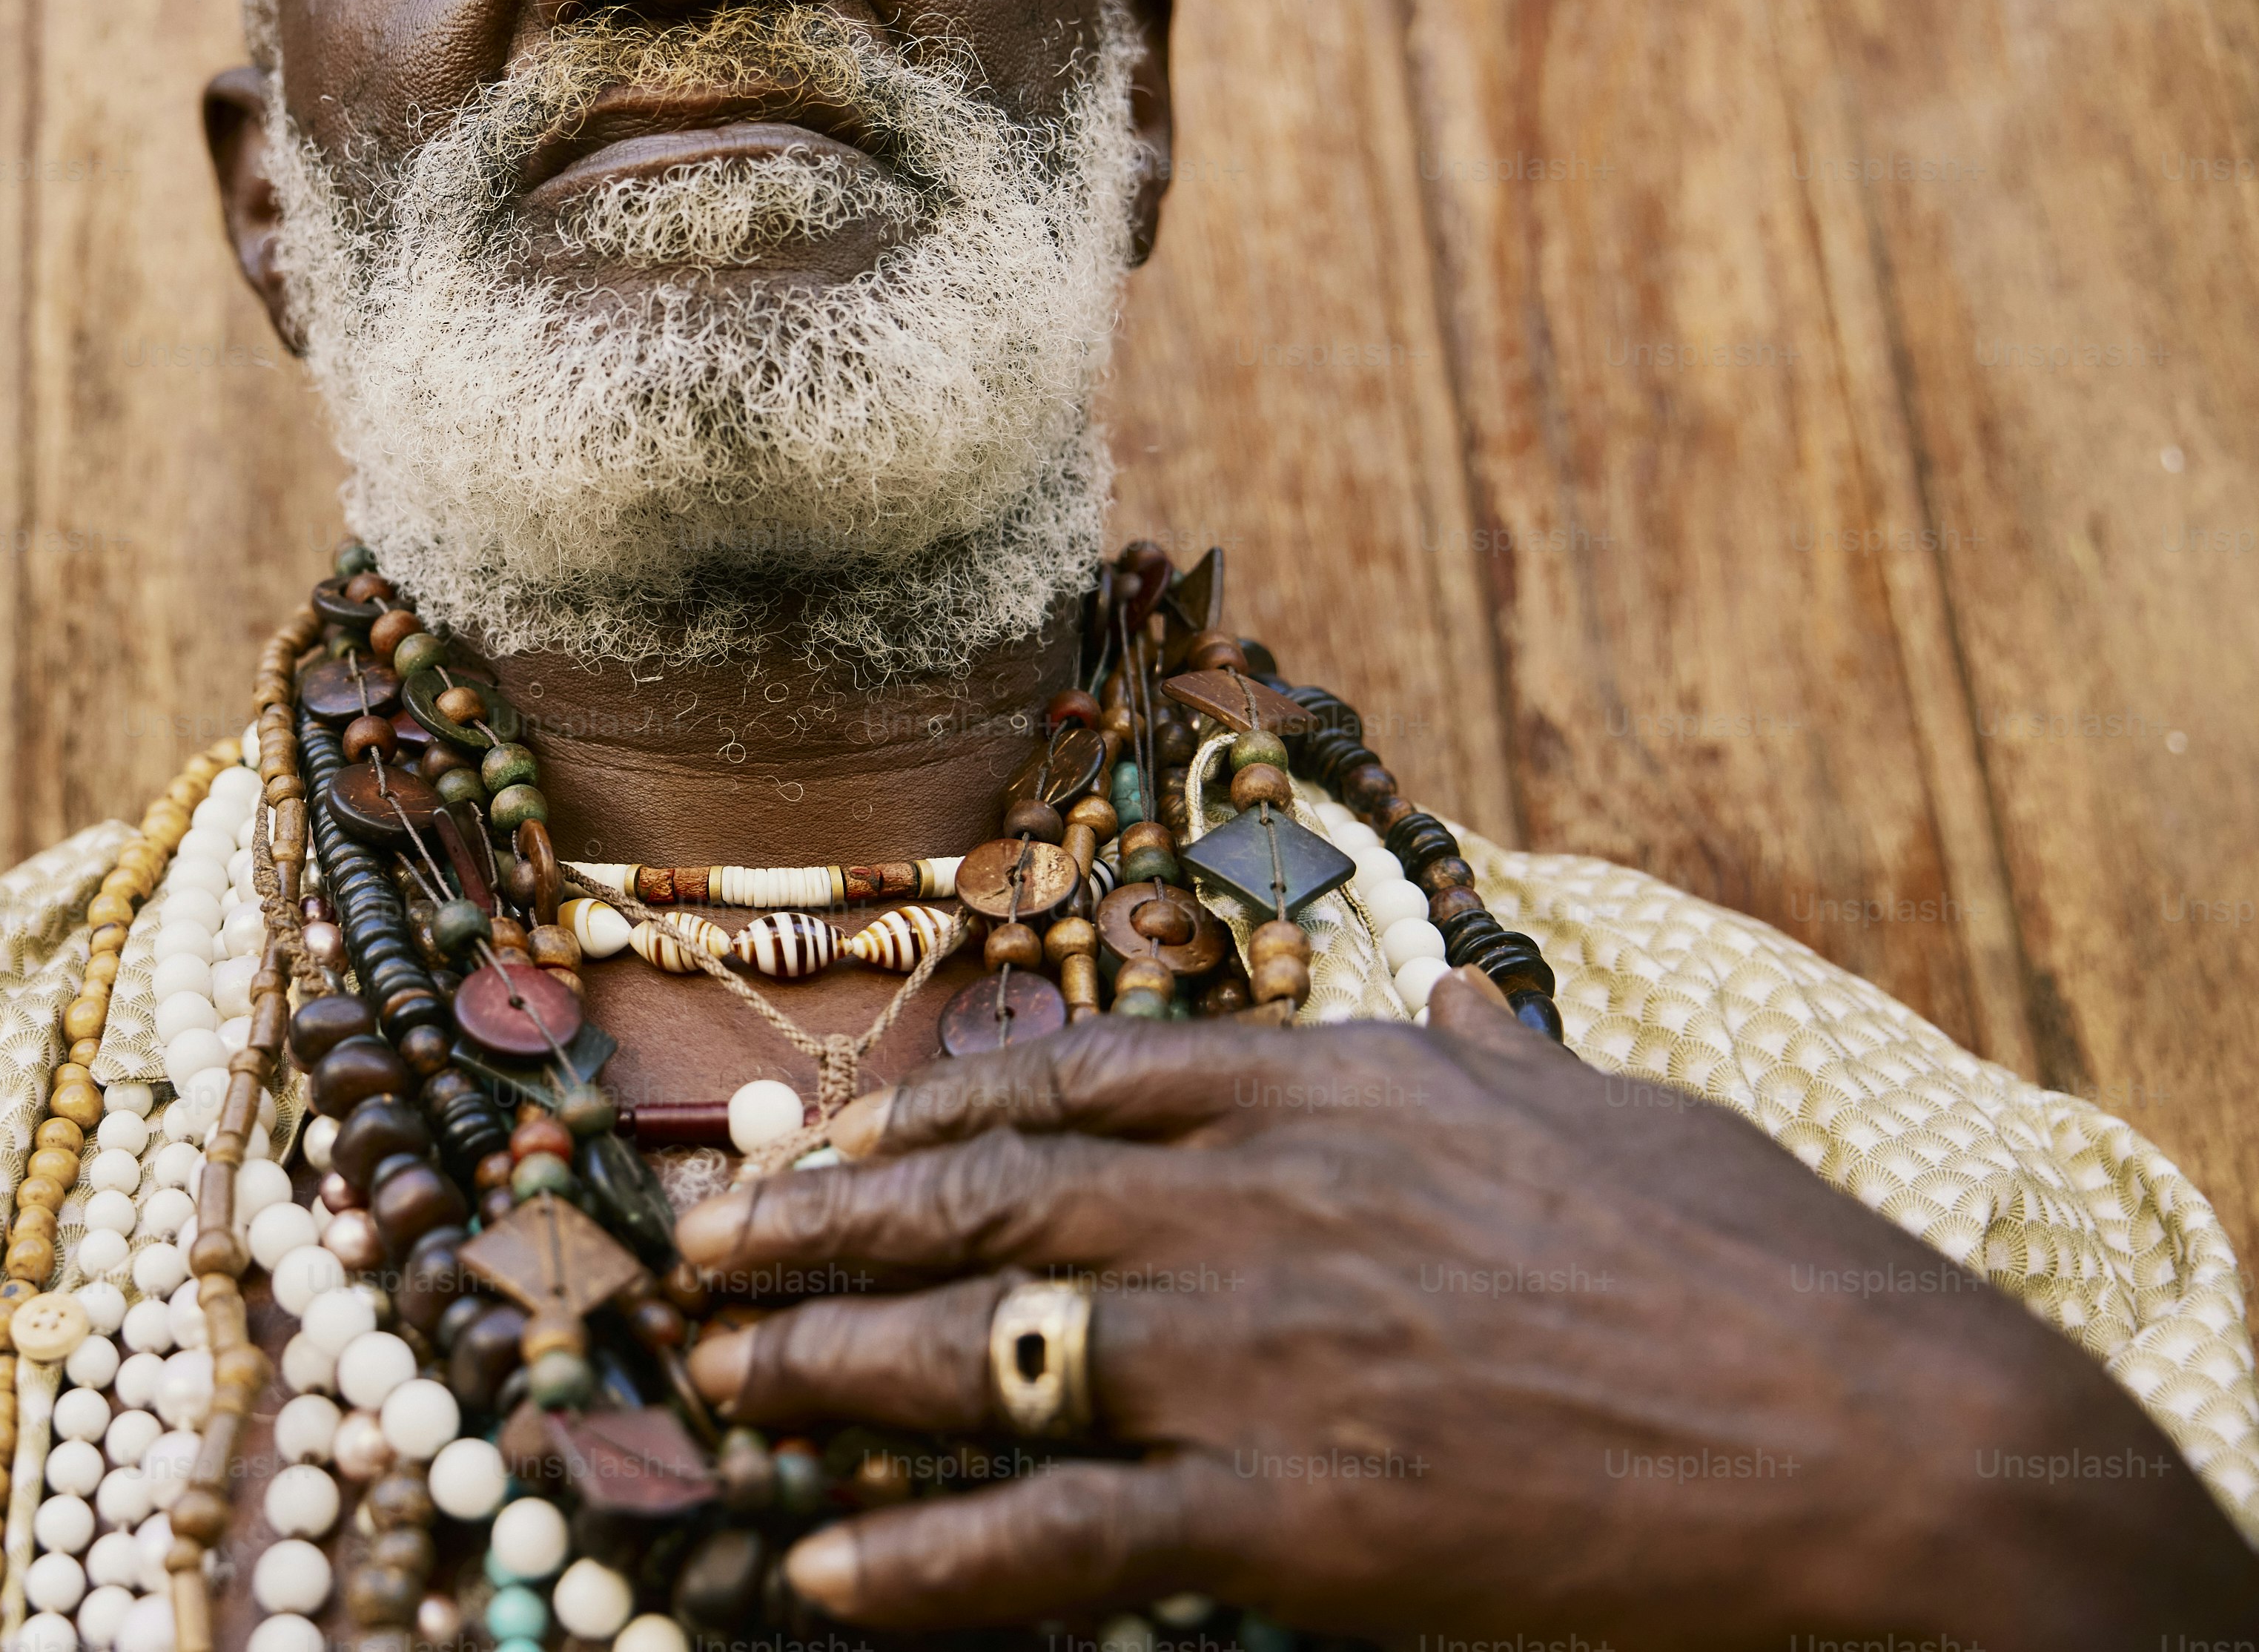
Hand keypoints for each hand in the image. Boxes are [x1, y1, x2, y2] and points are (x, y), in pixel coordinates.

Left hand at [673, 968, 2258, 1646]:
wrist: (1876, 1444)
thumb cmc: (1761, 1277)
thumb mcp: (1601, 1112)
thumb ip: (1480, 1063)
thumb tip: (1444, 1003)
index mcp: (1330, 1091)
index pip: (1076, 1080)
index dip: (932, 1109)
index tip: (841, 1133)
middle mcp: (1258, 1205)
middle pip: (983, 1201)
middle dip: (825, 1223)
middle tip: (702, 1247)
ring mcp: (1256, 1358)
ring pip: (976, 1353)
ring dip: (824, 1369)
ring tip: (717, 1381)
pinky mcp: (1285, 1517)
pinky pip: (1054, 1540)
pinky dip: (925, 1562)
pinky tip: (826, 1576)